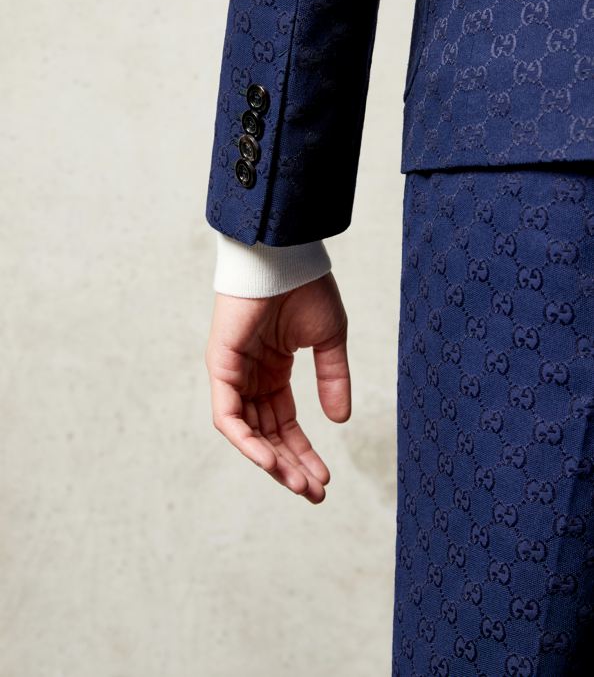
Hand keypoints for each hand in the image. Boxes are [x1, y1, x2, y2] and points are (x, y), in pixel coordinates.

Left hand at [205, 272, 350, 503]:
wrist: (285, 255)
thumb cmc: (306, 288)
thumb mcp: (329, 340)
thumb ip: (334, 380)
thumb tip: (340, 422)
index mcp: (274, 371)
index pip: (285, 423)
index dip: (304, 452)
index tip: (324, 480)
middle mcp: (251, 376)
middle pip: (267, 433)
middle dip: (290, 465)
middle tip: (313, 492)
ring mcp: (234, 372)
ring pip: (247, 432)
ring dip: (271, 461)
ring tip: (298, 484)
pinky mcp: (220, 365)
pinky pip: (228, 415)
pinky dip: (246, 441)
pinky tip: (271, 461)